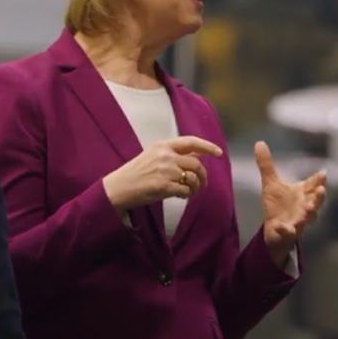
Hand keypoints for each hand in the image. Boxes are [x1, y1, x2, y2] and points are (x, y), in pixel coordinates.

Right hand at [102, 136, 223, 213]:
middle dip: (203, 175)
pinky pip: (186, 191)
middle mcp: (165, 156)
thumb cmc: (136, 173)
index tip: (218, 153)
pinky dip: (187, 195)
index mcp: (162, 145)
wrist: (119, 187)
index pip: (191, 142)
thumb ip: (174, 154)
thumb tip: (197, 155)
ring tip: (190, 192)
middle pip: (196, 163)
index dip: (208, 146)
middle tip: (202, 184)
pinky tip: (182, 196)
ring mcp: (165, 171)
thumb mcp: (153, 156)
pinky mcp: (164, 186)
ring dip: (195, 187)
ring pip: (193, 178)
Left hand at [255, 141, 325, 260]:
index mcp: (302, 193)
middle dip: (319, 196)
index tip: (323, 173)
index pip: (313, 185)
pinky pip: (289, 232)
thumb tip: (259, 142)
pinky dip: (286, 230)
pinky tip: (282, 227)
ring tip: (310, 209)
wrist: (273, 230)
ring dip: (309, 213)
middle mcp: (304, 206)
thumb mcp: (270, 183)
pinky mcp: (289, 232)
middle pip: (315, 201)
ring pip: (307, 217)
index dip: (319, 180)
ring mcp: (298, 220)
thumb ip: (267, 165)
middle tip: (322, 190)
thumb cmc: (277, 205)